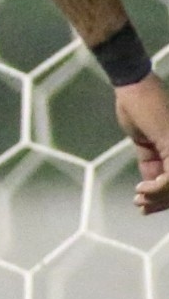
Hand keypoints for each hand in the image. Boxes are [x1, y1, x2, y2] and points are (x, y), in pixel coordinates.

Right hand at [114, 72, 168, 212]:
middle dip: (161, 202)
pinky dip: (156, 189)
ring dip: (157, 198)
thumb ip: (153, 165)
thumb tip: (149, 189)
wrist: (134, 89)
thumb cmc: (139, 110)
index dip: (164, 199)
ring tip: (139, 197)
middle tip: (141, 206)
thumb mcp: (146, 144)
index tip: (144, 208)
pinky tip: (142, 188)